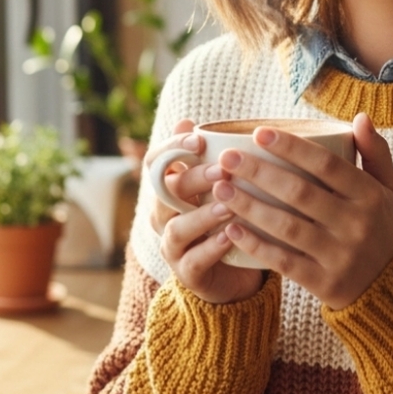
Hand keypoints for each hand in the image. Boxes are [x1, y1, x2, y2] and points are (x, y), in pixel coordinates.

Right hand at [145, 120, 263, 304]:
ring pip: (177, 228)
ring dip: (203, 214)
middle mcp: (164, 215)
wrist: (237, 271)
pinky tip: (231, 235)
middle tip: (221, 170)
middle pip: (166, 192)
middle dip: (193, 178)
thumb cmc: (228, 217)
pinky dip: (212, 247)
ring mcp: (172, 246)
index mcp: (169, 188)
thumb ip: (209, 155)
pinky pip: (194, 260)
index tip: (198, 139)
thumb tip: (187, 120)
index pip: (155, 161)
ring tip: (229, 205)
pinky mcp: (188, 273)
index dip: (172, 148)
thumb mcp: (221, 183)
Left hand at [207, 112, 392, 310]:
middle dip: (259, 173)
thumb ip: (375, 152)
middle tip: (227, 158)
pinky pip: (284, 262)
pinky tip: (231, 228)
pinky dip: (256, 245)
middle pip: (300, 193)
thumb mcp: (389, 188)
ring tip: (220, 188)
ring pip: (287, 227)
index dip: (292, 147)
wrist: (389, 286)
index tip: (259, 133)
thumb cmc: (381, 226)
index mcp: (370, 196)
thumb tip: (359, 117)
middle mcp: (356, 224)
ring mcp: (340, 256)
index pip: (327, 165)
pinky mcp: (324, 283)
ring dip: (249, 206)